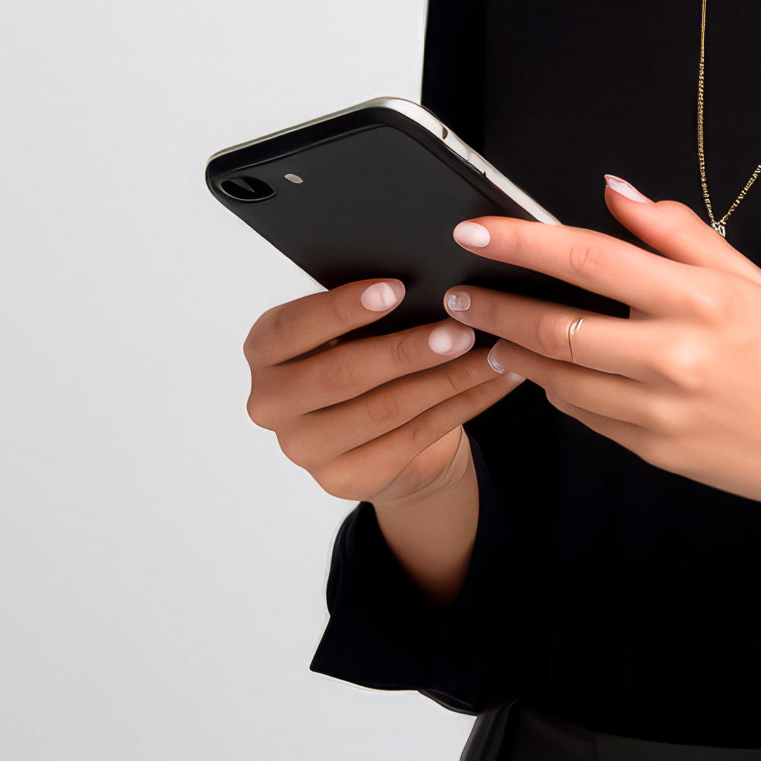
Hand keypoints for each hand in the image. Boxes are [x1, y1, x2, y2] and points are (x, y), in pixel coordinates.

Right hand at [242, 278, 518, 505]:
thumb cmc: (365, 357)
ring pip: (385, 409)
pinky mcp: (343, 479)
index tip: (396, 288)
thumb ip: (369, 309)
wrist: (380, 434)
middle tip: (461, 329)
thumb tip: (429, 281)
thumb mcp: (353, 329)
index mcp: (265, 350)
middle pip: (342, 374)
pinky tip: (496, 382)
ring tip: (491, 354)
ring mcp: (303, 448)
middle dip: (408, 351)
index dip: (343, 309)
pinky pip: (414, 437)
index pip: (293, 327)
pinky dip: (463, 404)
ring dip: (447, 379)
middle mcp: (271, 402)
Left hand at [446, 177, 760, 606]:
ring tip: (493, 335)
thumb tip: (615, 192)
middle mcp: (677, 357)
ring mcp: (662, 412)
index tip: (477, 232)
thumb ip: (677, 232)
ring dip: (516, 355)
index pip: (590, 258)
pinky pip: (585, 417)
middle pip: (556, 327)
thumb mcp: (752, 278)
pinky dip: (559, 391)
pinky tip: (551, 374)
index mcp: (701, 300)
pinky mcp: (655, 451)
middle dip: (496, 308)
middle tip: (460, 294)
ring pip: (559, 380)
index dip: (522, 242)